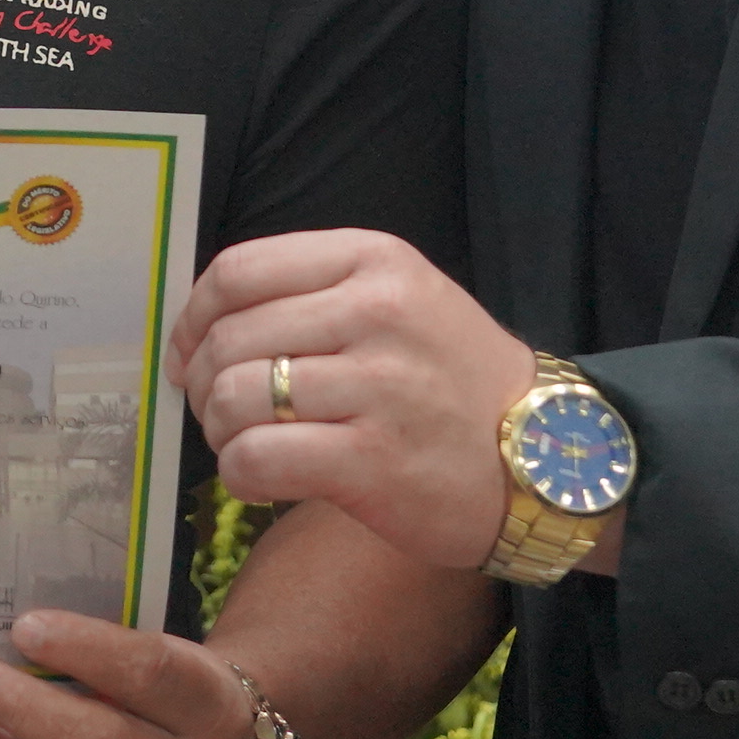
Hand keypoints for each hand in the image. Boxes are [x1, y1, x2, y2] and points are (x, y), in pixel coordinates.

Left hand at [172, 228, 575, 573]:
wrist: (550, 459)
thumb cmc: (458, 383)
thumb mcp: (402, 298)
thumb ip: (315, 294)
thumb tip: (205, 324)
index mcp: (376, 260)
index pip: (239, 271)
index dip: (193, 316)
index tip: (188, 352)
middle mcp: (375, 313)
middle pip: (230, 337)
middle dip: (204, 383)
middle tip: (221, 412)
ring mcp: (376, 387)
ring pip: (234, 398)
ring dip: (220, 431)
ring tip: (247, 443)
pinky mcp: (372, 461)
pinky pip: (255, 459)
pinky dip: (240, 474)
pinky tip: (262, 478)